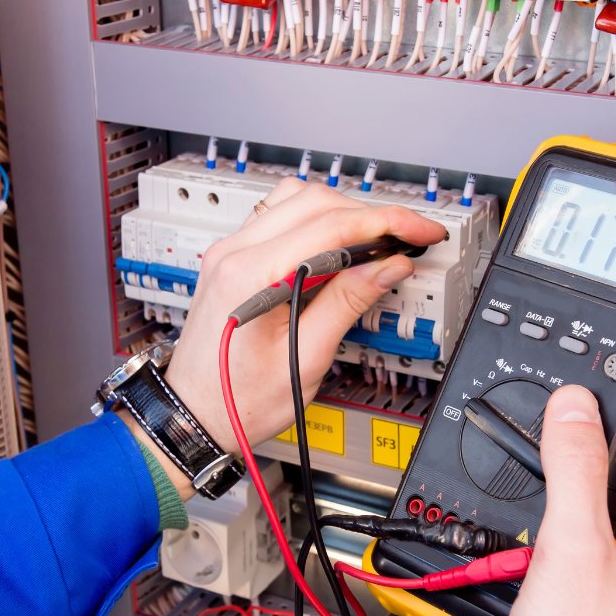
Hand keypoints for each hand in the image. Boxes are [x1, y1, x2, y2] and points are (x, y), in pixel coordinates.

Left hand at [165, 178, 445, 453]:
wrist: (194, 414)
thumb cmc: (238, 400)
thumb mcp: (306, 358)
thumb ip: (348, 303)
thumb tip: (387, 267)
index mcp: (251, 276)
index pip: (332, 225)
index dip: (386, 223)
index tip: (420, 231)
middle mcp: (234, 253)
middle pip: (315, 201)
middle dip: (370, 214)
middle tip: (407, 238)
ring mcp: (229, 252)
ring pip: (296, 200)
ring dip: (343, 212)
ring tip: (376, 242)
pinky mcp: (232, 259)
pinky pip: (279, 218)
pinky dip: (316, 222)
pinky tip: (338, 246)